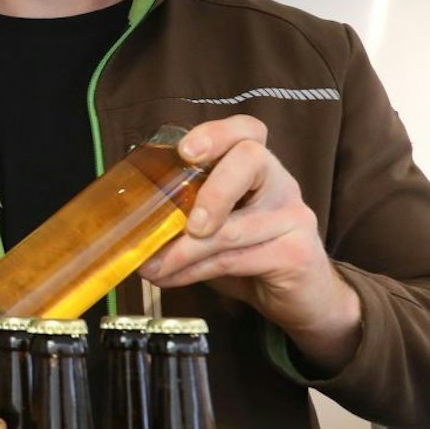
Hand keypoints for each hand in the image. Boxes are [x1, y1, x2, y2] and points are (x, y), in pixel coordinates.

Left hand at [137, 115, 362, 372]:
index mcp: (257, 168)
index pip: (247, 130)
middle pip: (251, 160)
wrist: (302, 298)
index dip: (216, 133)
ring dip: (182, 251)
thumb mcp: (212, 228)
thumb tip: (127, 221)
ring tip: (151, 267)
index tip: (185, 152)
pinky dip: (194, 272)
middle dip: (211, 189)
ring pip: (233, 227)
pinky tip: (171, 279)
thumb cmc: (248, 255)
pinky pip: (237, 259)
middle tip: (184, 223)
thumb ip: (182, 214)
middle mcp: (280, 183)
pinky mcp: (296, 254)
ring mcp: (292, 217)